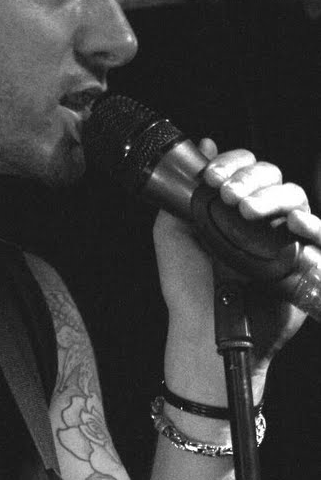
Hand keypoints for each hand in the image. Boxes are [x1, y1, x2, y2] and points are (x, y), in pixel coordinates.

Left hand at [154, 139, 319, 385]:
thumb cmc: (189, 288)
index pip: (245, 170)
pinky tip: (293, 224)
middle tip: (229, 196)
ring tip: (248, 213)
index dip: (233, 165)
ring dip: (273, 197)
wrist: (205, 331)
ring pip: (295, 199)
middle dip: (251, 179)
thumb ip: (183, 194)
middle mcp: (259, 220)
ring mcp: (282, 239)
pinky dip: (312, 226)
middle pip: (273, 178)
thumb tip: (201, 147)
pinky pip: (319, 236)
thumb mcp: (173, 235)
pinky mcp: (302, 262)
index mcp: (231, 210)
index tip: (213, 178)